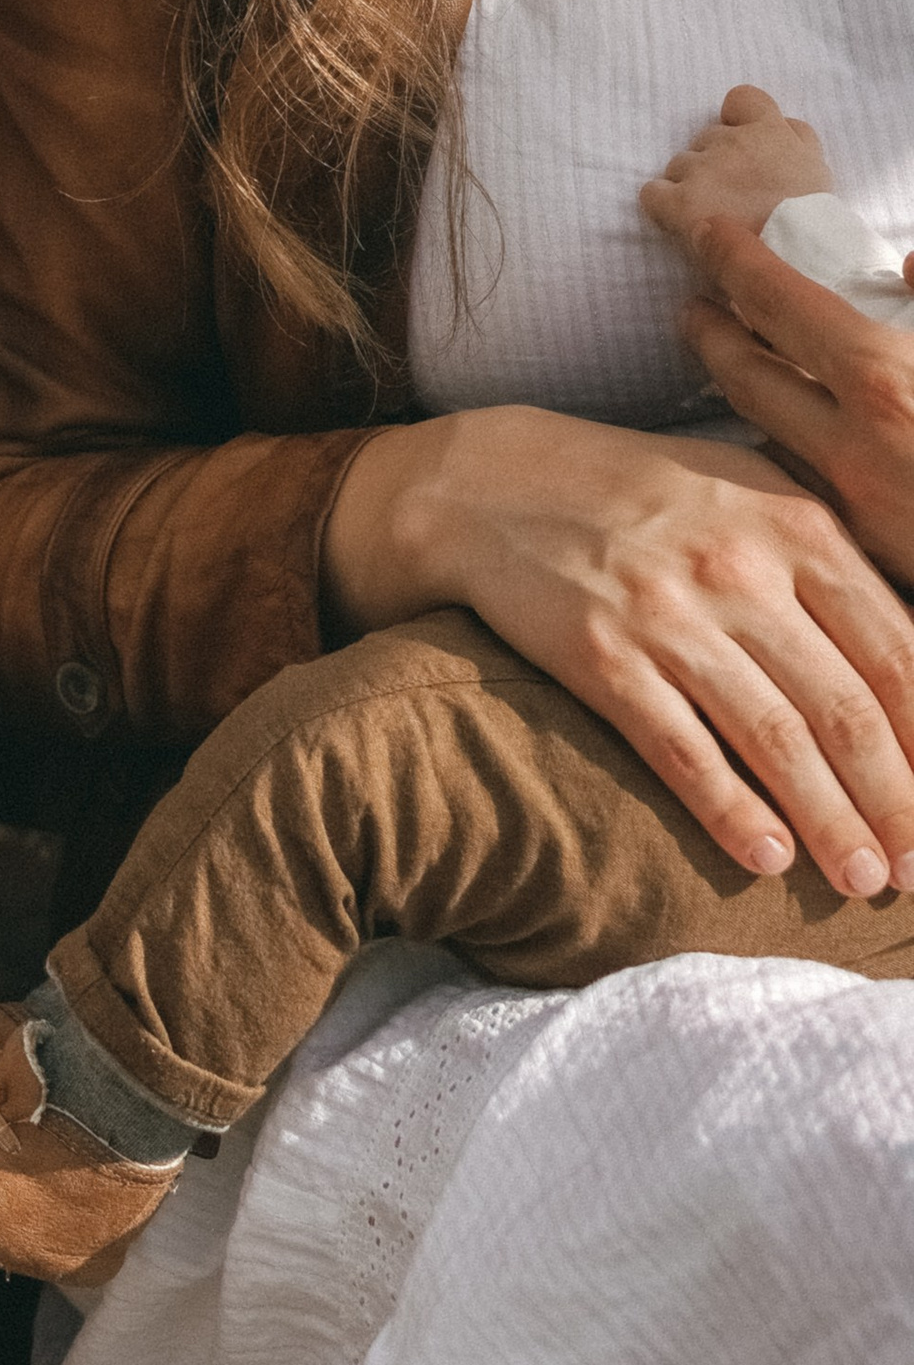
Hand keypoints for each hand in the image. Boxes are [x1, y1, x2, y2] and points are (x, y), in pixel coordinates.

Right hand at [323, 401, 913, 895]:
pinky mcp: (601, 657)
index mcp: (796, 528)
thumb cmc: (640, 493)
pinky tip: (765, 857)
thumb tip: (912, 659)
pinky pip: (680, 749)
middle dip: (898, 801)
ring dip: (831, 822)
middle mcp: (741, 571)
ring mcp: (669, 615)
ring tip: (863, 881)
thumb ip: (828, 565)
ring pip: (776, 739)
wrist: (493, 482)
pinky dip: (728, 810)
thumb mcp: (749, 494)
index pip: (899, 652)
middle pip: (848, 708)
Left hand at [639, 83, 832, 252]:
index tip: (743, 147)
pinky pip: (653, 194)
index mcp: (770, 132)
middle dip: (715, 163)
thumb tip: (781, 125)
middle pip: (707, 139)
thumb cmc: (813, 225)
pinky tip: (680, 226)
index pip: (743, 99)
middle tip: (733, 197)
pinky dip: (661, 207)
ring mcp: (703, 171)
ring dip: (690, 186)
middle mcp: (732, 143)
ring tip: (713, 218)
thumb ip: (798, 141)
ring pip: (679, 166)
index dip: (737, 120)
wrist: (800, 266)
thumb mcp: (819, 171)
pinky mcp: (679, 203)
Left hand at [682, 211, 913, 591]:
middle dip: (711, 331)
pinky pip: (804, 492)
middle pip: (746, 374)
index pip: (777, 301)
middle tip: (693, 303)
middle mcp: (851, 446)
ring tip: (734, 364)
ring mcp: (855, 508)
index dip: (735, 257)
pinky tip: (791, 444)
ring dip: (745, 396)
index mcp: (884, 379)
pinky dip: (786, 455)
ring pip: (767, 438)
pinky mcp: (871, 557)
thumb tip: (912, 260)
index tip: (706, 231)